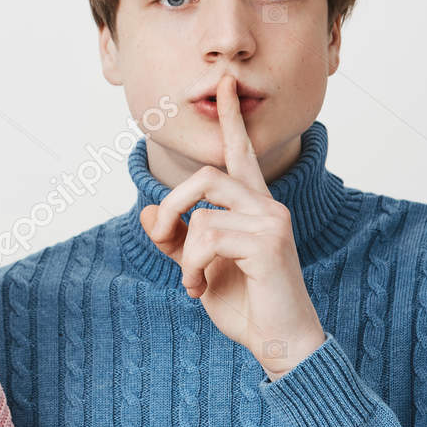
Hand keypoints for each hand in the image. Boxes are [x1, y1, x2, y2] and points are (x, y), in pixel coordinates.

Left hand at [138, 74, 325, 376]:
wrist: (280, 343)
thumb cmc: (246, 306)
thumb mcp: (198, 269)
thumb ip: (174, 241)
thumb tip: (146, 213)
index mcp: (253, 207)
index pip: (240, 153)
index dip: (229, 118)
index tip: (223, 83)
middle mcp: (266, 206)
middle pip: (205, 176)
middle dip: (170, 207)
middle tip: (161, 240)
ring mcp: (271, 221)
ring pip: (201, 211)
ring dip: (180, 252)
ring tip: (190, 282)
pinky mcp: (268, 242)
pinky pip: (206, 238)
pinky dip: (190, 267)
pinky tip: (199, 290)